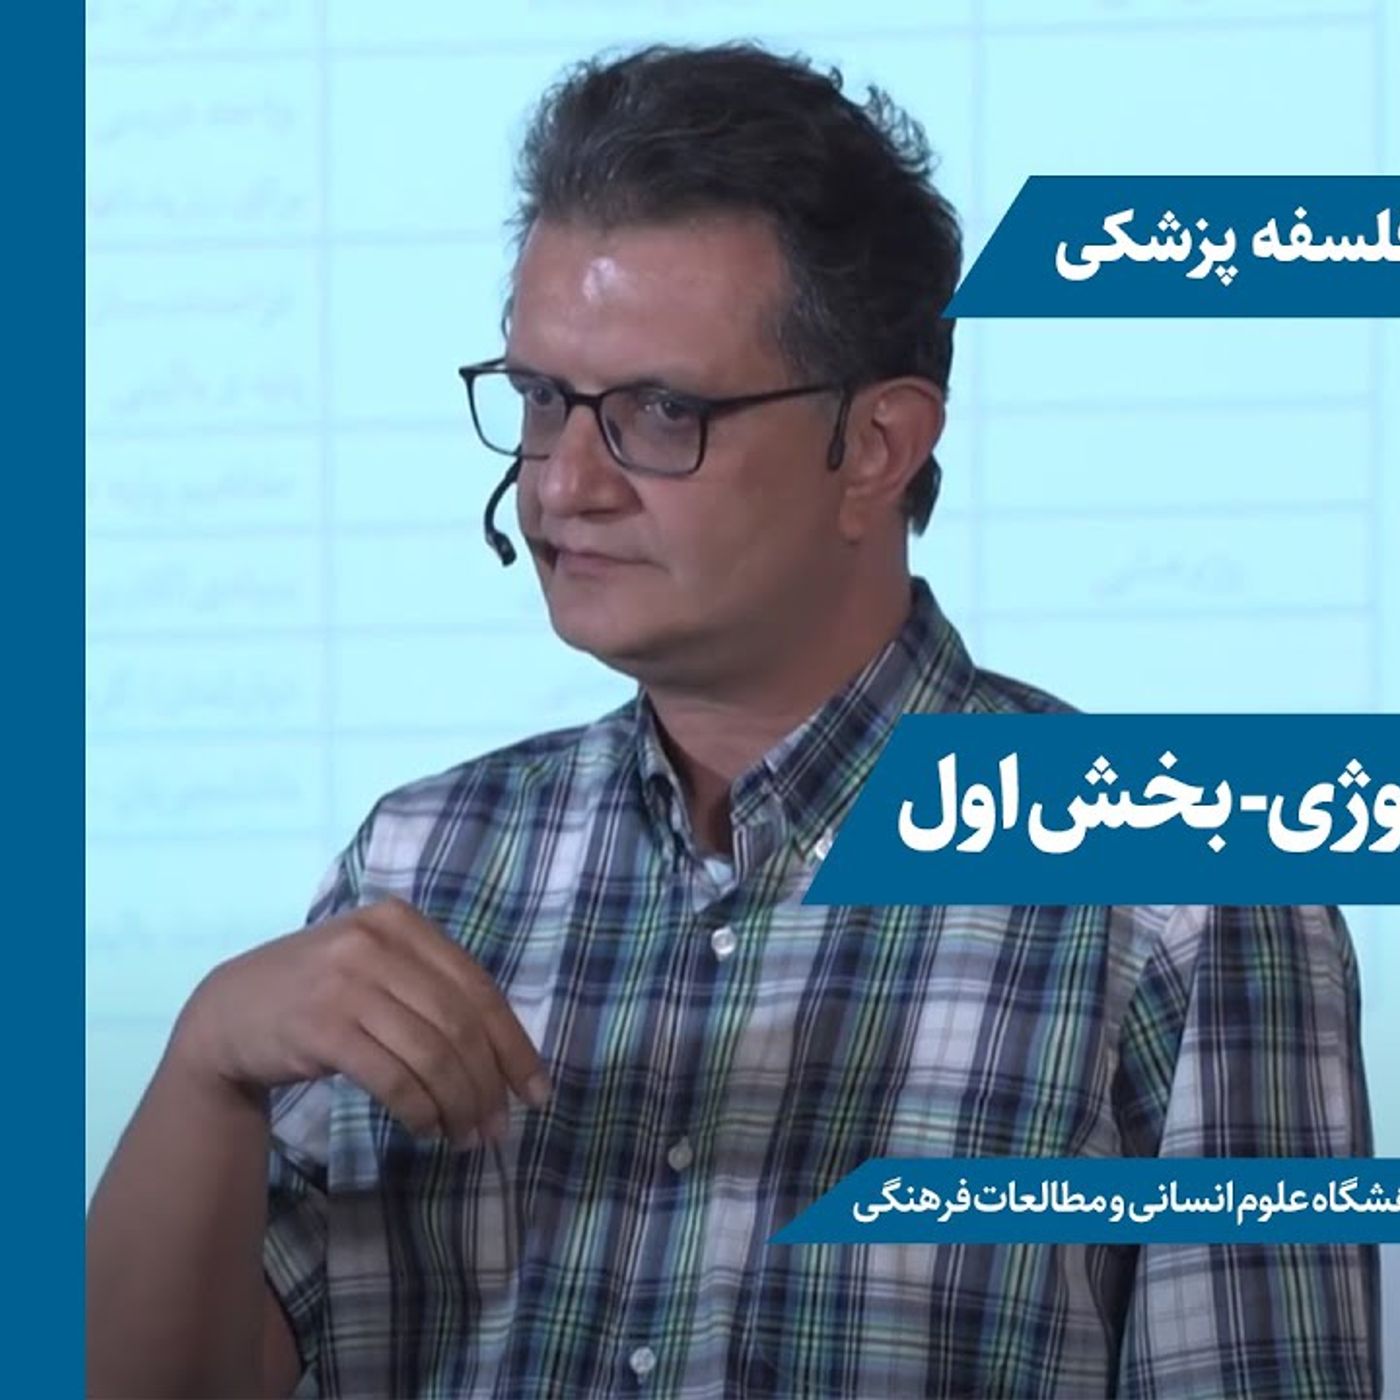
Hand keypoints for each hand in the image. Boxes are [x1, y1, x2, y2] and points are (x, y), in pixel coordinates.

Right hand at [168, 896, 549, 1146]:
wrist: (228, 1013)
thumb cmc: (320, 994)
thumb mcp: (377, 969)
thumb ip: (434, 991)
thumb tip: (507, 1057)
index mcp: (402, 922)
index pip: (478, 989)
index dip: (514, 1045)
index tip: (537, 1092)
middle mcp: (377, 943)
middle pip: (459, 1024)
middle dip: (488, 1084)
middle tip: (498, 1128)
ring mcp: (347, 982)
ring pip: (431, 1054)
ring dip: (458, 1104)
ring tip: (466, 1136)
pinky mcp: (322, 1027)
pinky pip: (393, 1077)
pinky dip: (419, 1109)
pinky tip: (426, 1128)